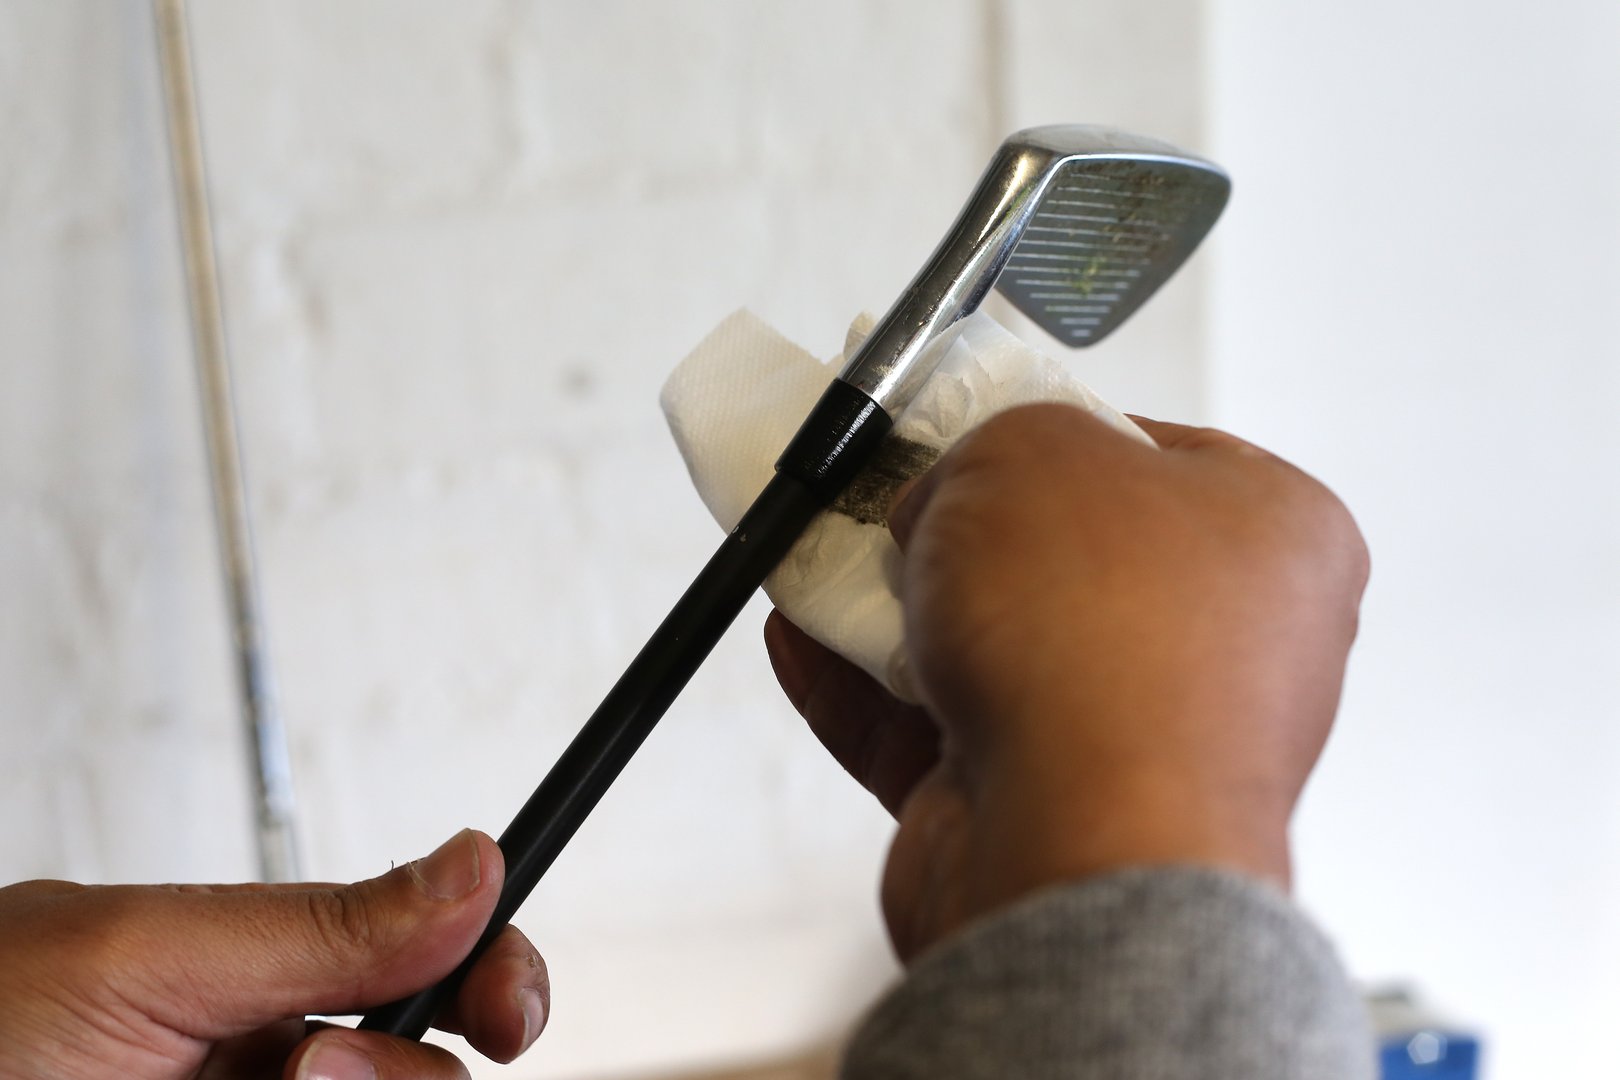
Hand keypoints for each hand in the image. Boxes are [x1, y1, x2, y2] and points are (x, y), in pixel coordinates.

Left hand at [0, 829, 546, 1078]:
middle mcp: (267, 1070)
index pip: (428, 966)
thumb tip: (475, 862)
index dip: (492, 981)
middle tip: (312, 1072)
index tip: (510, 1015)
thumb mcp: (139, 957)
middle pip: (424, 1072)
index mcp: (260, 979)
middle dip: (403, 1072)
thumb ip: (320, 924)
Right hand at [766, 404, 1368, 960]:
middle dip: (955, 529)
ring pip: (993, 646)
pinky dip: (864, 690)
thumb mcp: (1030, 450)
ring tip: (817, 560)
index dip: (1046, 428)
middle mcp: (1220, 642)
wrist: (1081, 846)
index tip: (966, 425)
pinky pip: (938, 731)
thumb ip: (985, 443)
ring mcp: (1135, 733)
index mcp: (1273, 536)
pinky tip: (801, 640)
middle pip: (1058, 555)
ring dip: (896, 607)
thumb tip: (944, 494)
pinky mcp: (1048, 807)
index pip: (1150, 453)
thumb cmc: (1107, 647)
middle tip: (884, 494)